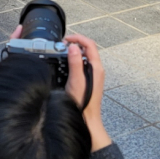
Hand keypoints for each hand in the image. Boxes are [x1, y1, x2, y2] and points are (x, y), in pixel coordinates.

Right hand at [63, 32, 110, 151]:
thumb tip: (73, 47)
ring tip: (62, 52)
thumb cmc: (82, 103)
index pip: (89, 44)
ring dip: (75, 51)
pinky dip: (75, 60)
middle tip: (62, 45)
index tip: (66, 39)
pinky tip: (66, 65)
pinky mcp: (89, 80)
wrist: (86, 120)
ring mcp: (94, 75)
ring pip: (85, 56)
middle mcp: (97, 69)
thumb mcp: (76, 80)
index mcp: (96, 67)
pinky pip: (83, 64)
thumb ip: (75, 62)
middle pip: (88, 49)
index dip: (78, 38)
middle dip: (75, 43)